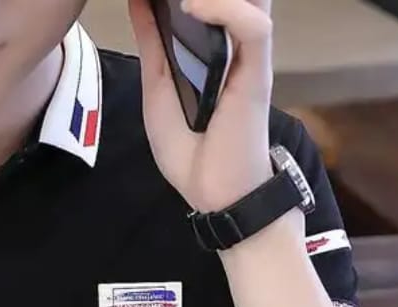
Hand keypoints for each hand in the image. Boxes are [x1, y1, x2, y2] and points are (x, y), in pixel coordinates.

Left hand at [127, 0, 274, 212]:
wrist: (215, 195)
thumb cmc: (191, 152)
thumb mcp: (158, 93)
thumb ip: (153, 46)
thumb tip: (140, 2)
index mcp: (215, 49)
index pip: (217, 1)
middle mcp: (237, 47)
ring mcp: (250, 59)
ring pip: (251, 0)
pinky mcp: (258, 75)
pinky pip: (253, 28)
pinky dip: (225, 9)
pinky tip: (193, 7)